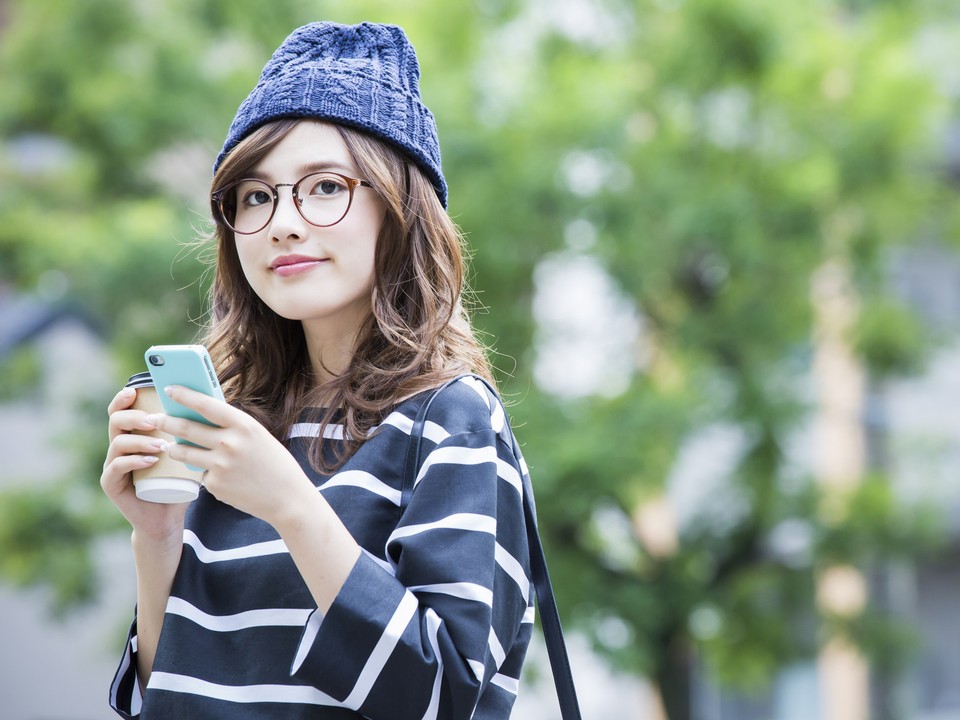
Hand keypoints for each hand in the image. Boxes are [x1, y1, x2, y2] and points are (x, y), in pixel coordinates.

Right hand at [100, 386, 188, 542]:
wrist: (168, 517)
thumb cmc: (179, 481)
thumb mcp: (186, 453)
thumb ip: (192, 432)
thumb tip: (214, 404)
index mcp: (134, 434)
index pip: (123, 409)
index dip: (124, 398)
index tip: (135, 389)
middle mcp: (119, 446)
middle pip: (115, 420)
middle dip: (134, 417)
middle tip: (154, 420)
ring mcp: (112, 464)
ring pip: (117, 443)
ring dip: (139, 440)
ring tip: (160, 445)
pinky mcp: (111, 483)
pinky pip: (116, 467)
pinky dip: (133, 461)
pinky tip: (150, 461)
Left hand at [149, 386, 314, 525]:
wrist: (287, 498)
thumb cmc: (275, 464)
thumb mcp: (258, 436)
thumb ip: (232, 427)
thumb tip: (202, 417)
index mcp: (243, 425)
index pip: (206, 404)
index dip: (185, 395)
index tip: (169, 390)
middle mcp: (229, 443)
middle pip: (186, 427)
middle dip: (166, 421)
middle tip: (153, 418)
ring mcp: (220, 465)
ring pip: (183, 452)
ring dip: (173, 448)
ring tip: (170, 446)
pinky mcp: (214, 485)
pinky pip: (201, 473)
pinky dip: (205, 472)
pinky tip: (220, 477)